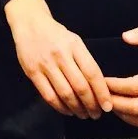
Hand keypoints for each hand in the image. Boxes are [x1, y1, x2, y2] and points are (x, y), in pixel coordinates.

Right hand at [5, 0, 110, 118]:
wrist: (29, 23)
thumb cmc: (56, 34)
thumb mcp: (74, 40)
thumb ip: (84, 60)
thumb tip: (98, 87)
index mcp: (74, 45)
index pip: (92, 72)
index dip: (101, 92)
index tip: (108, 106)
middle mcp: (61, 55)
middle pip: (80, 86)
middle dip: (91, 105)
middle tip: (97, 114)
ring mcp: (45, 64)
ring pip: (65, 94)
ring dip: (77, 109)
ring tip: (84, 115)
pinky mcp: (32, 72)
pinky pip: (49, 96)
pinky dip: (60, 107)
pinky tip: (68, 111)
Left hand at [104, 25, 137, 128]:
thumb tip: (125, 37)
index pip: (135, 87)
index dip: (116, 86)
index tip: (102, 81)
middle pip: (137, 107)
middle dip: (116, 103)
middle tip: (101, 96)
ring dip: (123, 114)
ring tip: (109, 104)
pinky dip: (134, 120)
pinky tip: (123, 111)